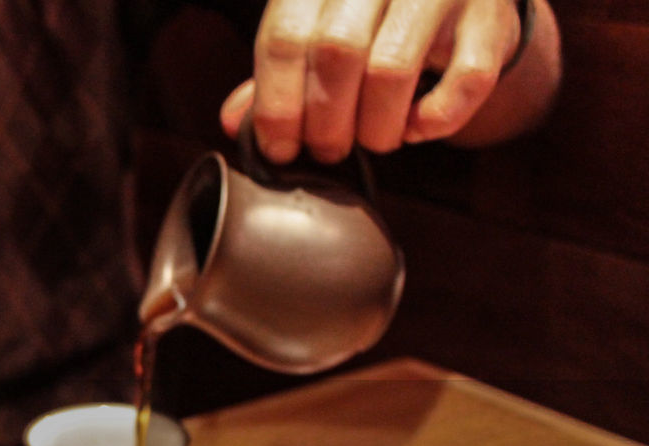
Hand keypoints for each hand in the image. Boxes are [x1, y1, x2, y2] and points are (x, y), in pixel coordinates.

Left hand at [221, 0, 526, 162]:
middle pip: (337, 53)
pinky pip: (464, 82)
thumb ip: (280, 70)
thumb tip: (232, 122)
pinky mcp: (492, 17)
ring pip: (392, 70)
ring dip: (376, 127)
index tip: (280, 148)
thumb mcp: (318, 27)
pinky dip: (435, 120)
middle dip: (325, 121)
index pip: (285, 37)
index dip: (276, 105)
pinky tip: (417, 127)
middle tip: (327, 149)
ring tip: (373, 140)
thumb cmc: (376, 15)